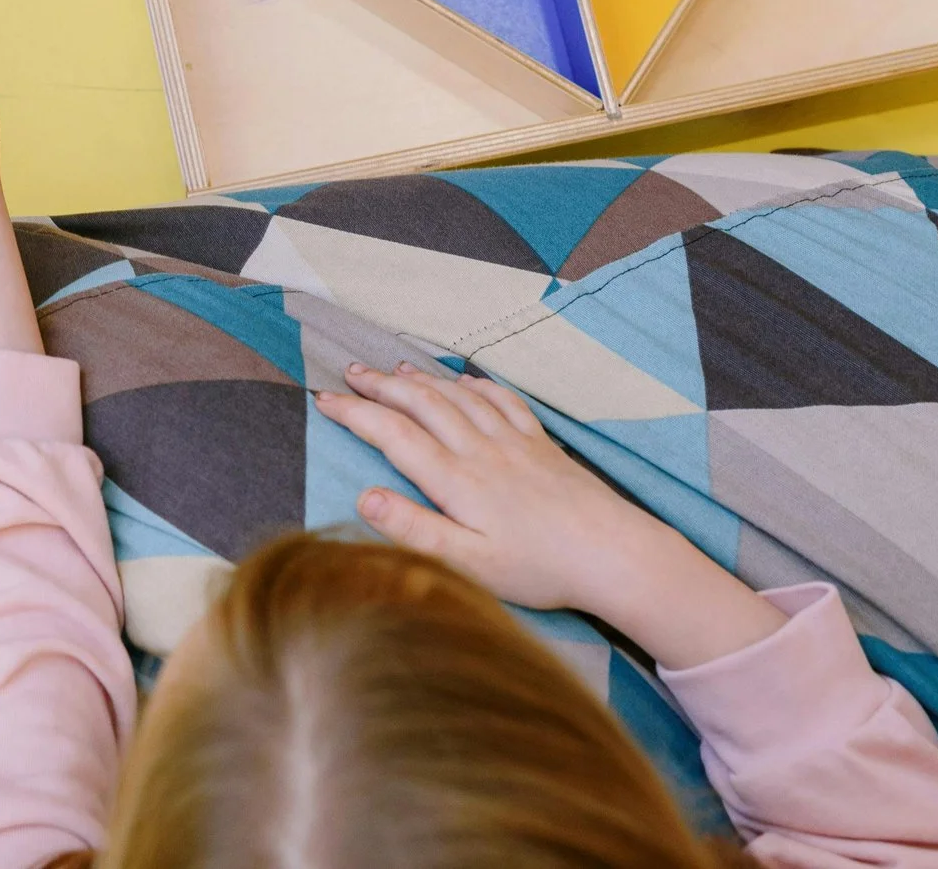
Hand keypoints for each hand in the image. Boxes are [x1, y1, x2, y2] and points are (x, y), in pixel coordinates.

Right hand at [317, 364, 786, 669]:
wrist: (613, 553)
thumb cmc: (539, 568)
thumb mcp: (468, 563)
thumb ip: (414, 529)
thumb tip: (364, 496)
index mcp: (456, 480)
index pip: (393, 434)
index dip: (355, 413)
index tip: (324, 399)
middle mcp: (480, 450)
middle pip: (421, 403)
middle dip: (381, 385)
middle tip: (350, 373)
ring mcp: (513, 442)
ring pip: (457, 395)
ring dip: (422, 378)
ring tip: (395, 368)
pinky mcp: (541, 444)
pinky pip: (502, 400)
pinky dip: (475, 383)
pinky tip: (466, 379)